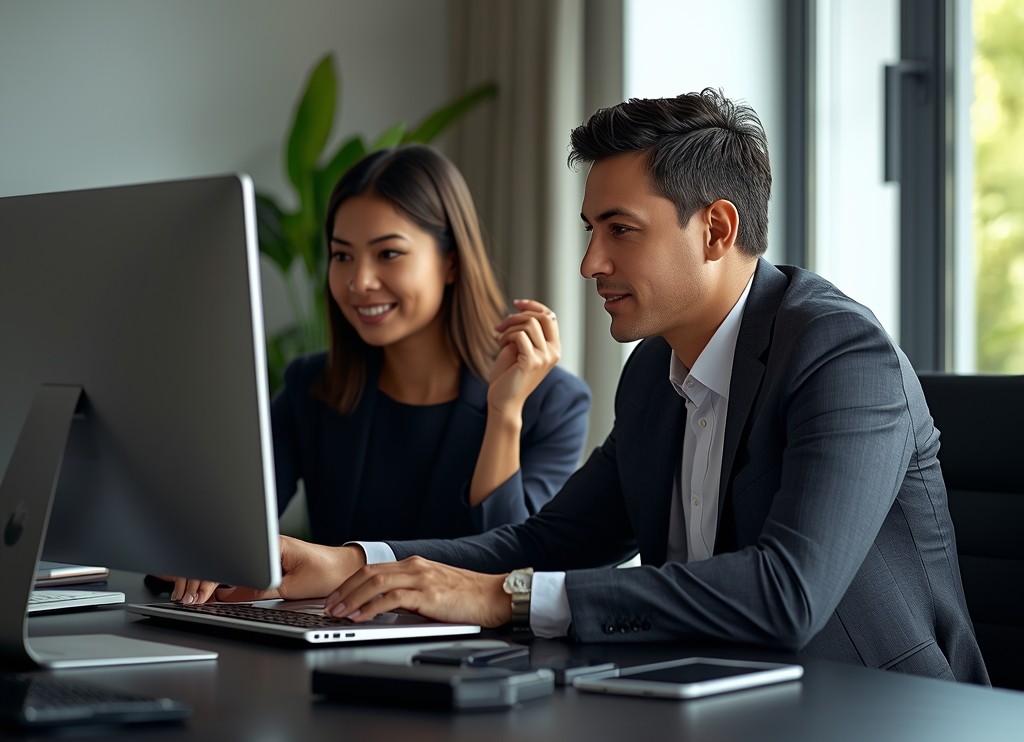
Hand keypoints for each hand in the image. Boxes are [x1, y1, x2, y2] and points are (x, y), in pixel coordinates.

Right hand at [163, 535, 364, 603]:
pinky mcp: (264, 558)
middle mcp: (264, 544)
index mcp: (270, 545)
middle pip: (221, 557)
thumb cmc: (326, 572)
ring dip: (205, 576)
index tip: (195, 594)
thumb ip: (256, 590)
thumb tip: (226, 595)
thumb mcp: (290, 587)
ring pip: (225, 560)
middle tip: (185, 598)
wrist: (345, 568)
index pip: (229, 558)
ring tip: (187, 593)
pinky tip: (201, 580)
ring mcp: (262, 550)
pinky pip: (235, 564)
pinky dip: (217, 574)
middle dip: (198, 576)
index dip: (208, 577)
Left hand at [323, 556, 510, 627]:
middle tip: (329, 606)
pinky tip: (362, 617)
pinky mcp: (429, 595)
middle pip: (369, 573)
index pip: (373, 569)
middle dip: (345, 590)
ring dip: (353, 599)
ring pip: (376, 583)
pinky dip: (372, 607)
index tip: (336, 597)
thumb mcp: (433, 589)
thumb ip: (410, 592)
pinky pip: (393, 598)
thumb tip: (384, 606)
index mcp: (414, 565)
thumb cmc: (467, 596)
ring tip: (339, 613)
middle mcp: (415, 567)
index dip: (350, 583)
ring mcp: (422, 579)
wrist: (495, 596)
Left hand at [488, 299, 559, 415]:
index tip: (516, 303)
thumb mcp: (519, 348)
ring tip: (500, 340)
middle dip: (518, 315)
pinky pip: (520, 335)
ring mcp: (545, 357)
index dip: (533, 305)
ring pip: (529, 324)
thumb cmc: (508, 376)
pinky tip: (500, 346)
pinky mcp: (532, 362)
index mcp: (553, 348)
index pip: (550, 316)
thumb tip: (523, 312)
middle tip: (500, 326)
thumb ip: (526, 332)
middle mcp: (554, 352)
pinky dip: (506, 336)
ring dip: (509, 328)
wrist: (503, 401)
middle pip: (542, 316)